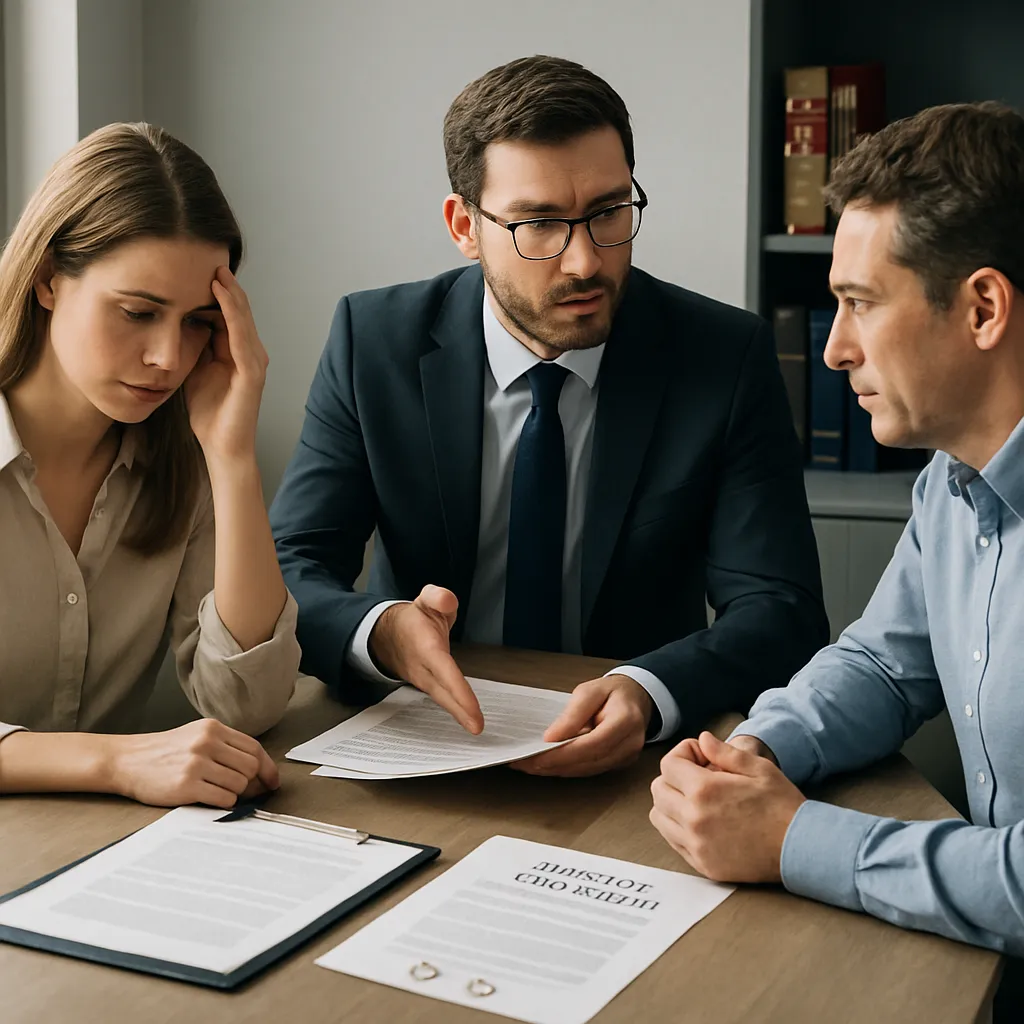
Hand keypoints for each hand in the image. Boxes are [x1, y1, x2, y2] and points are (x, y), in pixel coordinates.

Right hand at [109, 719, 279, 808]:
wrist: (127, 760)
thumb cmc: (165, 752)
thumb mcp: (196, 737)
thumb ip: (226, 748)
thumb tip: (260, 774)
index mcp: (212, 728)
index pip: (254, 748)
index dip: (267, 767)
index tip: (272, 782)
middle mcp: (206, 742)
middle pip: (250, 767)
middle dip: (251, 783)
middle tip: (245, 792)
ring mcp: (196, 764)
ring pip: (239, 784)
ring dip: (235, 794)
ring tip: (217, 792)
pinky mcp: (186, 786)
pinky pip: (224, 799)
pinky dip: (224, 803)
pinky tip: (210, 799)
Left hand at [185, 267, 268, 464]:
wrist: (223, 447)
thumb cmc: (209, 414)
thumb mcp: (195, 371)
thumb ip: (194, 347)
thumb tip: (177, 320)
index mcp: (238, 352)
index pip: (228, 313)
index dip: (215, 290)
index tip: (195, 267)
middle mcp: (251, 352)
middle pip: (238, 310)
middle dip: (225, 284)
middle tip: (207, 256)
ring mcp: (254, 362)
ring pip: (242, 317)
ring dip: (230, 291)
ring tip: (215, 268)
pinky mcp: (252, 372)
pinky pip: (241, 334)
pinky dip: (231, 311)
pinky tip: (219, 293)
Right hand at [369, 585, 483, 733]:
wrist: (387, 635)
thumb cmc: (414, 619)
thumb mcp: (426, 599)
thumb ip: (438, 597)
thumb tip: (447, 601)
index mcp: (426, 647)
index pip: (443, 669)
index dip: (457, 688)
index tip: (471, 705)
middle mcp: (424, 668)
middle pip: (443, 692)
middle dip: (459, 710)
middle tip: (477, 727)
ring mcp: (425, 680)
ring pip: (443, 700)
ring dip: (459, 714)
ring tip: (476, 728)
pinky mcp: (429, 686)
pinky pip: (444, 700)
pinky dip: (456, 711)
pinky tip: (468, 721)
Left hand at [512, 674, 652, 776]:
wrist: (635, 698)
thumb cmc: (613, 692)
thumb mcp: (590, 691)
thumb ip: (572, 714)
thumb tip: (552, 737)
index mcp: (626, 720)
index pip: (593, 744)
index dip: (564, 753)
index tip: (538, 756)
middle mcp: (630, 743)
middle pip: (588, 761)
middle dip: (554, 764)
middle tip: (525, 762)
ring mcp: (626, 757)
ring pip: (587, 770)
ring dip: (557, 769)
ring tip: (530, 764)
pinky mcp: (618, 764)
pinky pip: (590, 770)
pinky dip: (567, 768)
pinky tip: (548, 764)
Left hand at [649, 731, 803, 882]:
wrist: (801, 848)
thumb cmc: (781, 804)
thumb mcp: (758, 767)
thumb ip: (724, 752)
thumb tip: (702, 740)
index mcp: (704, 790)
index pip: (668, 765)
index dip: (684, 754)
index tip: (702, 757)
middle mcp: (693, 819)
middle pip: (658, 789)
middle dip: (675, 776)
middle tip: (699, 776)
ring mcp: (695, 844)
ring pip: (659, 816)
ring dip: (672, 802)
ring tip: (697, 799)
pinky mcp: (702, 864)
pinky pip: (672, 840)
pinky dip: (679, 827)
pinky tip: (702, 821)